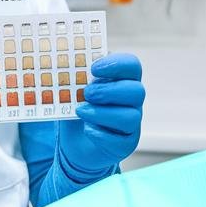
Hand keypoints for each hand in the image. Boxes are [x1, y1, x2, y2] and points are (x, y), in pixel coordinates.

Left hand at [56, 53, 144, 179]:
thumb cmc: (79, 109)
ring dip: (102, 113)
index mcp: (123, 80)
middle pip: (137, 90)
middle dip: (109, 91)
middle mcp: (132, 101)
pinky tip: (87, 129)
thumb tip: (69, 61)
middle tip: (87, 93)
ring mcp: (132, 124)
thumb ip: (77, 75)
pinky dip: (100, 134)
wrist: (75, 141)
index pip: (132, 66)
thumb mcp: (74, 89)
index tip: (93, 68)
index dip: (117, 64)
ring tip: (80, 111)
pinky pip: (120, 140)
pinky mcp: (125, 145)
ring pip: (131, 117)